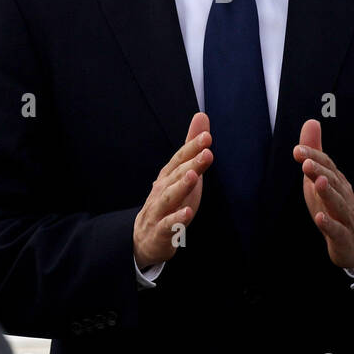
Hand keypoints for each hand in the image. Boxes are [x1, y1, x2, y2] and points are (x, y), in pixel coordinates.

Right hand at [133, 112, 210, 268]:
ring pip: (169, 197)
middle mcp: (162, 189)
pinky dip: (177, 219)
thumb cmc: (170, 201)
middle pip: (177, 175)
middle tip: (207, 152)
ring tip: (193, 176)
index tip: (207, 137)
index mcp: (168, 175)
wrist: (146, 237)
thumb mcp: (183, 173)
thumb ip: (192, 147)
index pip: (180, 159)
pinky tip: (187, 212)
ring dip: (181, 186)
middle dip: (191, 164)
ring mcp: (159, 210)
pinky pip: (168, 225)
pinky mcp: (161, 231)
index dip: (192, 148)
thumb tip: (201, 116)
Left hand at [295, 119, 353, 269]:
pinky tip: (320, 218)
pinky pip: (338, 231)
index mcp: (338, 183)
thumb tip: (311, 121)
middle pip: (334, 182)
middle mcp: (345, 197)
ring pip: (339, 204)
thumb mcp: (321, 180)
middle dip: (321, 171)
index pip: (328, 166)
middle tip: (306, 163)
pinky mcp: (345, 238)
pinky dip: (330, 224)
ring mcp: (347, 218)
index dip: (314, 157)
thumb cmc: (335, 208)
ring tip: (317, 183)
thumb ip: (315, 153)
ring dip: (328, 193)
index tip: (298, 150)